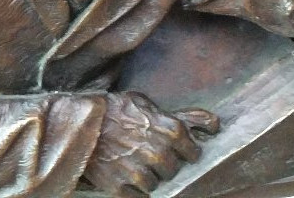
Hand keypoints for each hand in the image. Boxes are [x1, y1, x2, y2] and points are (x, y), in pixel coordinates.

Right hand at [84, 92, 218, 196]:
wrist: (78, 121)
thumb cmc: (115, 109)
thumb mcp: (148, 104)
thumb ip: (185, 117)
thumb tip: (215, 125)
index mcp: (170, 130)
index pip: (192, 152)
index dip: (184, 150)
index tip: (175, 148)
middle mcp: (158, 153)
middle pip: (173, 170)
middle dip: (164, 164)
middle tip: (148, 153)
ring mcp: (139, 172)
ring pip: (155, 184)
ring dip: (146, 176)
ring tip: (132, 162)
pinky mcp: (119, 187)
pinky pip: (137, 197)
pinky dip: (131, 189)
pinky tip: (123, 174)